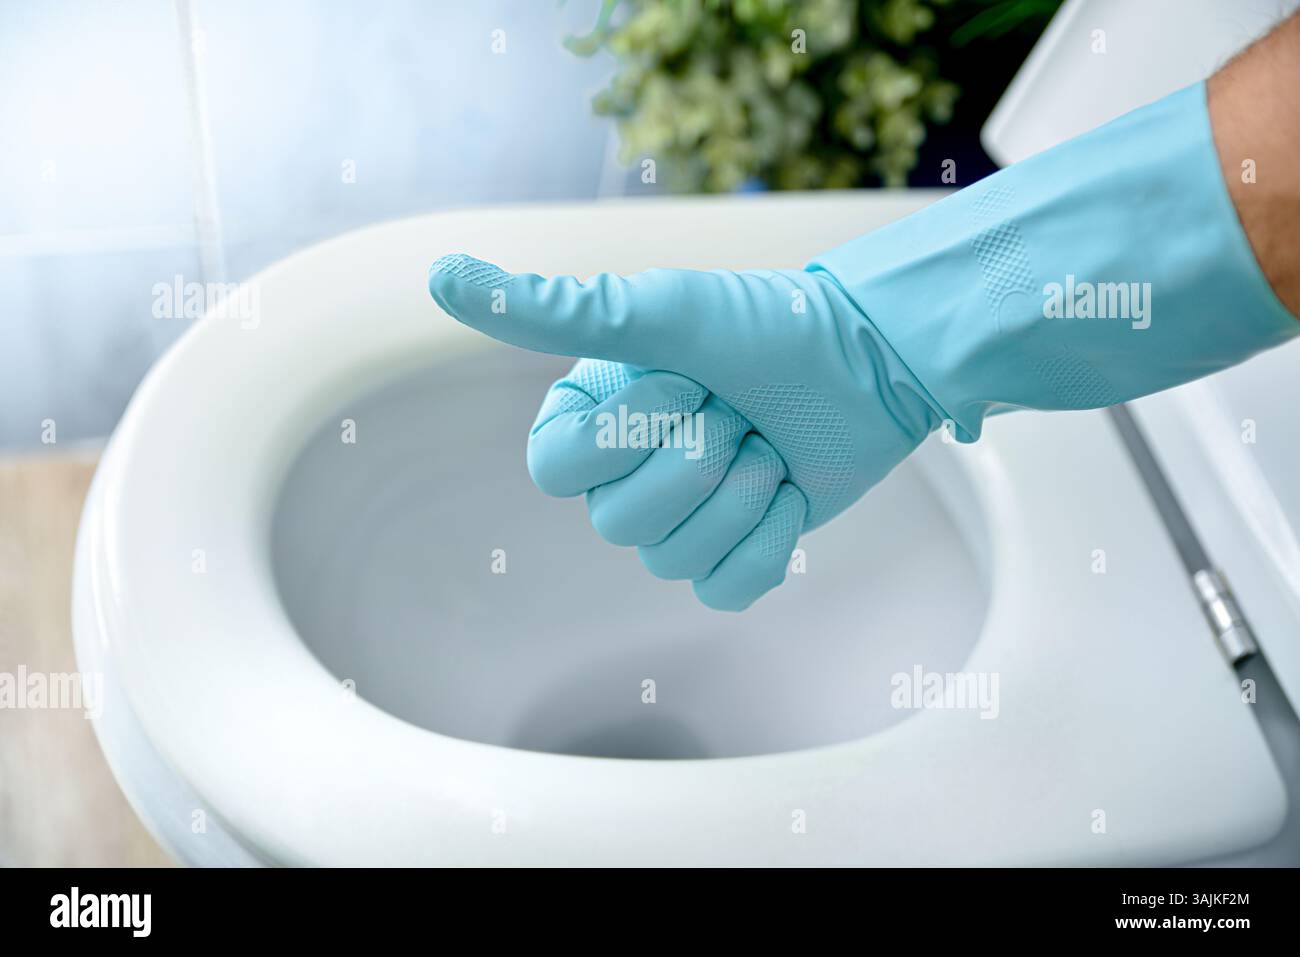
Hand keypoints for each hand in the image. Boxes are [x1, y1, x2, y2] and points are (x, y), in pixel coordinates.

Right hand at [428, 255, 939, 610]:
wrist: (870, 361)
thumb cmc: (764, 325)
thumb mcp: (660, 311)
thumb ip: (554, 310)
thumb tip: (435, 275)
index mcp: (589, 418)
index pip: (557, 470)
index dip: (630, 436)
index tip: (688, 382)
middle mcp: (620, 473)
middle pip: (618, 524)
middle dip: (700, 463)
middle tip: (741, 411)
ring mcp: (677, 519)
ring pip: (669, 561)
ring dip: (740, 497)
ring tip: (769, 444)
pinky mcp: (730, 554)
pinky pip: (721, 590)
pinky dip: (766, 543)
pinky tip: (787, 492)